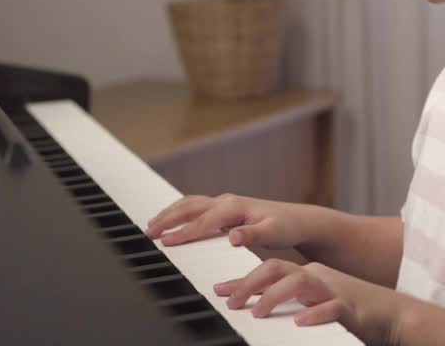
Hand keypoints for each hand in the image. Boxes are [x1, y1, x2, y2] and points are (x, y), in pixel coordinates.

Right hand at [145, 194, 312, 248]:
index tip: (166, 243)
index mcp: (235, 207)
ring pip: (190, 204)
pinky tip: (171, 222)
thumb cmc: (286, 227)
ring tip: (152, 226)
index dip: (185, 232)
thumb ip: (253, 234)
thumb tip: (233, 237)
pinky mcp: (224, 209)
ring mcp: (224, 204)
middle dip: (167, 218)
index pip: (204, 221)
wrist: (296, 220)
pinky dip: (179, 213)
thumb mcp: (274, 233)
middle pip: (190, 206)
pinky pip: (196, 208)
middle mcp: (227, 202)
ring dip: (170, 213)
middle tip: (148, 232)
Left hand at [215, 259, 403, 344]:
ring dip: (276, 296)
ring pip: (300, 283)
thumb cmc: (347, 310)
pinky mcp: (352, 307)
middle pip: (277, 269)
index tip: (217, 291)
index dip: (241, 280)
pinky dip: (316, 314)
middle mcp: (316, 278)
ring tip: (258, 312)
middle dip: (250, 283)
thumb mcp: (310, 304)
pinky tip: (301, 322)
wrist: (392, 314)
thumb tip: (251, 305)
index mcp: (305, 276)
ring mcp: (333, 290)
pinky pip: (332, 307)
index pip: (267, 270)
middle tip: (230, 301)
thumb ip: (283, 301)